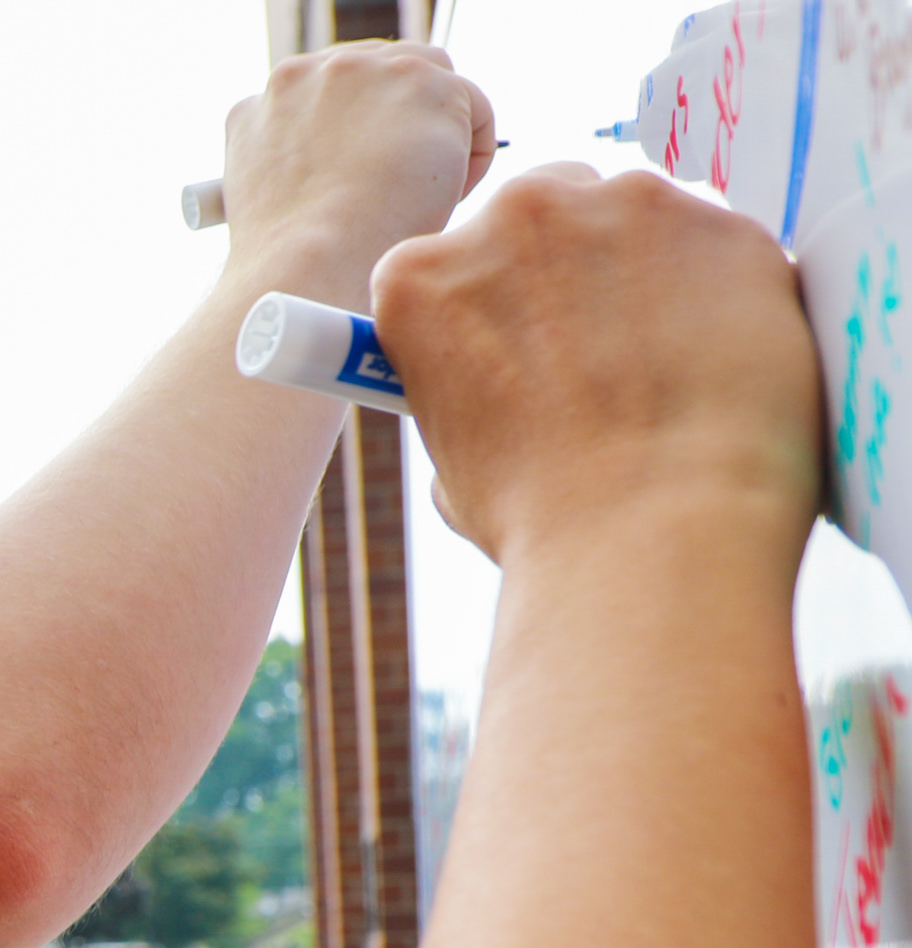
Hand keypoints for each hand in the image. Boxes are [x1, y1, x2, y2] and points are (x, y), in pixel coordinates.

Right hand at [220, 43, 495, 300]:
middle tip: (401, 194)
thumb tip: (338, 180)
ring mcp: (359, 72)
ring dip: (435, 139)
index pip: (327, 98)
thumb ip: (293, 171)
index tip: (368, 186)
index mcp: (258, 108)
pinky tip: (445, 200)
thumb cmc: (289, 271)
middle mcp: (303, 76)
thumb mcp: (266, 212)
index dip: (358, 140)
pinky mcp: (419, 81)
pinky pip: (472, 108)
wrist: (304, 271)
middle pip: (380, 79)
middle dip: (400, 128)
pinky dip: (471, 156)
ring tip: (422, 201)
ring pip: (429, 88)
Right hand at [377, 166, 820, 576]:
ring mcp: (631, 210)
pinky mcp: (726, 228)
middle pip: (543, 210)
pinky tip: (715, 369)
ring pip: (637, 223)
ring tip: (662, 371)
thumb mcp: (455, 457)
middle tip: (591, 351)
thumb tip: (509, 392)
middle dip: (564, 268)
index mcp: (423, 279)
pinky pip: (719, 252)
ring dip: (645, 277)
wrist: (655, 533)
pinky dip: (720, 297)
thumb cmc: (543, 517)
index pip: (447, 260)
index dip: (486, 302)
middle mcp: (520, 217)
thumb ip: (470, 390)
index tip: (509, 339)